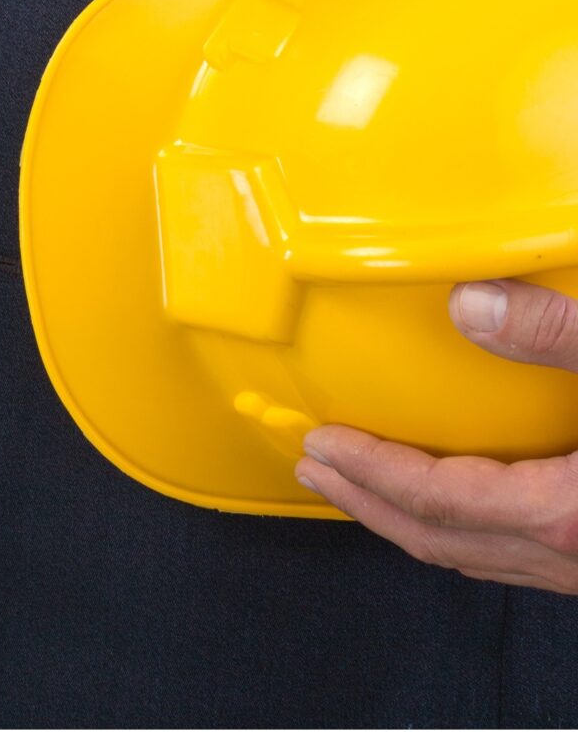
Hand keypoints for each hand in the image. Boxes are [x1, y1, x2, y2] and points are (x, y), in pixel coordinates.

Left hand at [297, 280, 577, 591]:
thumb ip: (556, 334)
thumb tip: (469, 303)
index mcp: (562, 513)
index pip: (432, 497)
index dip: (367, 468)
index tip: (319, 441)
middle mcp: (567, 557)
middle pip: (437, 538)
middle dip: (364, 501)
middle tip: (310, 469)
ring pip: (473, 559)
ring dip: (407, 522)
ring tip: (357, 488)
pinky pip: (510, 559)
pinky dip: (460, 532)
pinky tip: (452, 508)